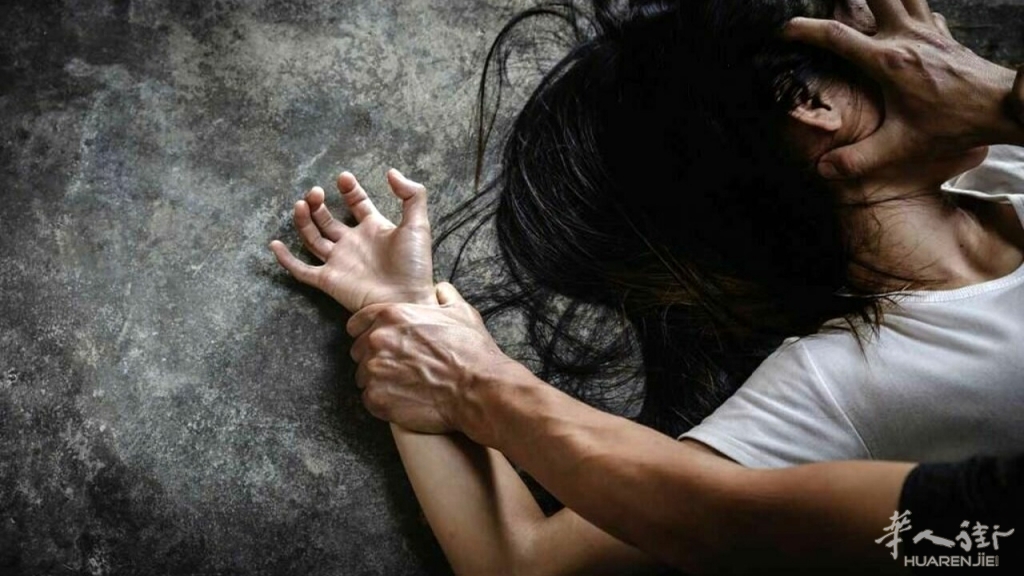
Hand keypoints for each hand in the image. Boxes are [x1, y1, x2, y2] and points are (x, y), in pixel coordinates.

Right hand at [270, 169, 435, 311]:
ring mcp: (339, 262)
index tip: (343, 177)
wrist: (407, 299)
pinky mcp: (329, 281)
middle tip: (315, 192)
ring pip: (313, 239)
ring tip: (301, 204)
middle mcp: (353, 244)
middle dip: (319, 204)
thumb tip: (391, 172)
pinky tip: (275, 244)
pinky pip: (302, 270)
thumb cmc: (414, 265)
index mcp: (374, 229)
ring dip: (304, 221)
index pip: (357, 204)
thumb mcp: (418, 224)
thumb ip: (411, 195)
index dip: (350, 189)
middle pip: (328, 220)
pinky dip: (286, 260)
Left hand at [347, 283, 513, 434]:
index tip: (380, 343)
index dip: (367, 333)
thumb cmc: (471, 351)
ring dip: (378, 380)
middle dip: (375, 358)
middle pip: (358, 351)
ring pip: (363, 376)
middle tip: (399, 368)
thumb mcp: (461, 312)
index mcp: (392, 316)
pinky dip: (383, 401)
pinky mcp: (376, 398)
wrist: (477, 388)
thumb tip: (440, 290)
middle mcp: (377, 340)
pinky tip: (404, 399)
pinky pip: (369, 399)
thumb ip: (445, 296)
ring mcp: (374, 370)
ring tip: (404, 385)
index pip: (357, 323)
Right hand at [784, 0, 1020, 178]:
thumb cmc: (953, 126)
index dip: (804, 30)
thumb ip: (859, 160)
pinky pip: (924, 8)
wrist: (1004, 108)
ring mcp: (928, 31)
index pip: (836, 37)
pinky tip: (904, 18)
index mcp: (888, 62)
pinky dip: (909, 7)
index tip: (783, 31)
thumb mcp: (902, 148)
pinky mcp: (945, 35)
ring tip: (865, 0)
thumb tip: (824, 170)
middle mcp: (906, 37)